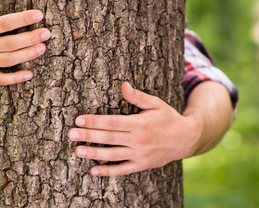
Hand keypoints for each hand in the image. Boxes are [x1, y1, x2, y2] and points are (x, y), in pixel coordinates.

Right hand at [0, 0, 50, 85]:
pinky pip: (1, 80)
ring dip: (28, 54)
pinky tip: (29, 74)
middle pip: (11, 42)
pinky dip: (15, 78)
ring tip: (42, 48)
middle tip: (47, 32)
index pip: (5, 23)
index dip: (23, 18)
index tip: (39, 14)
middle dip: (31, 37)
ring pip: (10, 60)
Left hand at [68, 82, 200, 175]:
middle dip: (89, 136)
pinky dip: (108, 172)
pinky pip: (123, 170)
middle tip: (71, 134)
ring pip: (113, 155)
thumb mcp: (156, 104)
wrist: (187, 139)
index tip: (79, 119)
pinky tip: (94, 171)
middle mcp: (139, 140)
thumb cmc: (168, 118)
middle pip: (109, 138)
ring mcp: (140, 155)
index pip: (113, 122)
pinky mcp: (141, 165)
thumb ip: (138, 96)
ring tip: (78, 151)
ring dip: (94, 154)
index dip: (95, 121)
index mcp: (140, 123)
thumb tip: (123, 85)